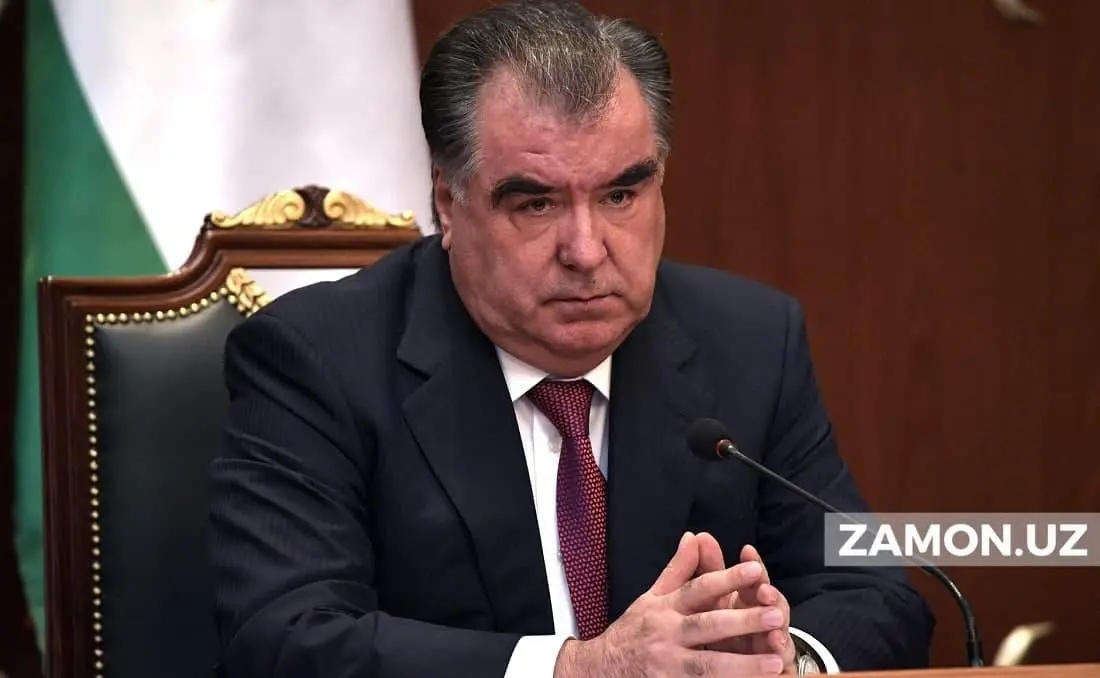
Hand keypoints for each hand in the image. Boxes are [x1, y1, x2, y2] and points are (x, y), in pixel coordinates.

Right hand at [554, 532, 787, 676]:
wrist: (601, 669)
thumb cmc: (634, 630)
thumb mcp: (651, 597)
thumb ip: (678, 570)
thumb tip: (695, 538)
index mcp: (665, 608)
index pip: (698, 589)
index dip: (726, 578)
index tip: (756, 570)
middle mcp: (666, 635)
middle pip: (707, 627)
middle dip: (742, 622)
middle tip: (775, 615)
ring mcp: (668, 666)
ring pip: (708, 666)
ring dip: (743, 666)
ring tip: (776, 663)